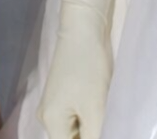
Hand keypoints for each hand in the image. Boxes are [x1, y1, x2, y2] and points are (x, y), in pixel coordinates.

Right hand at [38, 2, 112, 138]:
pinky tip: (103, 107)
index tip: (106, 129)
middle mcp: (47, 117)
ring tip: (107, 113)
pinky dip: (91, 116)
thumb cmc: (89, 67)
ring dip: (93, 127)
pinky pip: (76, 116)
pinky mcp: (64, 95)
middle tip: (109, 119)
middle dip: (92, 134)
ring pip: (76, 129)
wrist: (84, 29)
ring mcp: (54, 105)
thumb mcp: (96, 108)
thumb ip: (95, 136)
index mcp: (51, 122)